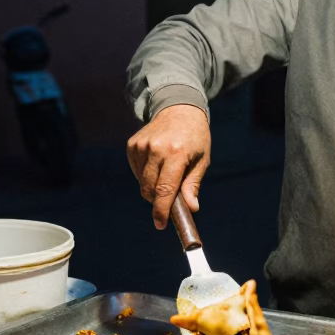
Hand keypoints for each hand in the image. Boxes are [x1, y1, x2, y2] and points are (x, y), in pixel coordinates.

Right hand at [127, 105, 210, 228]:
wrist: (179, 109)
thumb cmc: (195, 137)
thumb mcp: (202, 160)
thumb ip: (193, 184)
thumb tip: (191, 208)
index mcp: (177, 153)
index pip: (165, 189)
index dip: (161, 210)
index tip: (160, 225)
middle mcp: (156, 148)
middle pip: (150, 189)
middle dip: (158, 201)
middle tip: (170, 200)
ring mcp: (142, 146)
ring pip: (143, 182)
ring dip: (153, 187)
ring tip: (167, 173)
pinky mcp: (132, 145)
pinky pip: (137, 172)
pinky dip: (146, 175)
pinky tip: (157, 164)